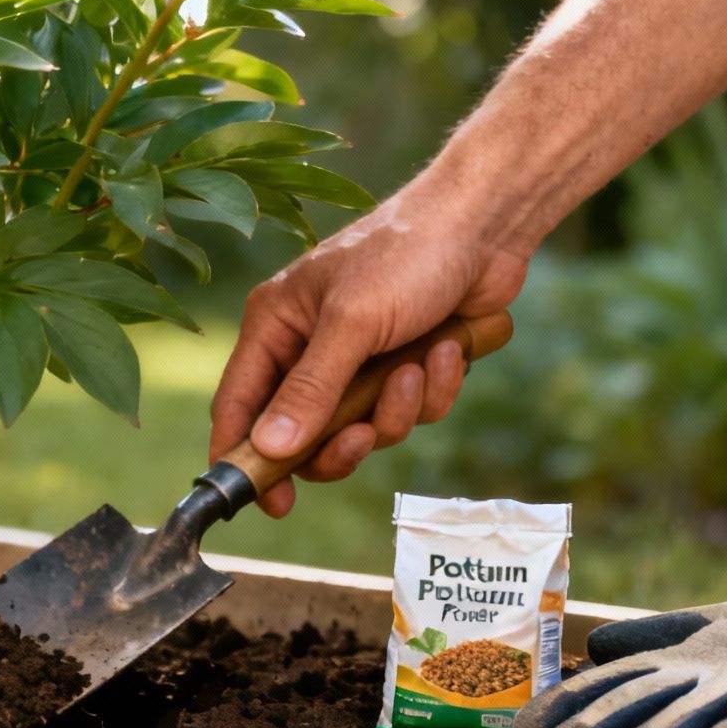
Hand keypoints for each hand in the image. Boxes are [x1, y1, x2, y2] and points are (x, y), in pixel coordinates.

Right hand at [209, 181, 529, 515]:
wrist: (487, 224)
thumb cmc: (406, 253)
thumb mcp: (353, 323)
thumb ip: (310, 390)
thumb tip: (270, 449)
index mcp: (276, 325)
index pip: (239, 405)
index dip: (246, 457)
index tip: (271, 502)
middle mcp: (310, 346)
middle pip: (304, 433)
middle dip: (339, 442)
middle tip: (364, 439)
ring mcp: (359, 359)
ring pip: (364, 428)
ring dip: (398, 409)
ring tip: (420, 366)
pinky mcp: (406, 364)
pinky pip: (411, 410)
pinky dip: (435, 389)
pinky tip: (450, 349)